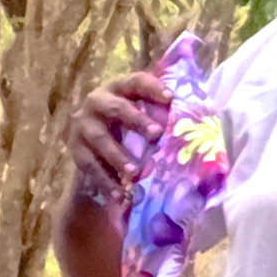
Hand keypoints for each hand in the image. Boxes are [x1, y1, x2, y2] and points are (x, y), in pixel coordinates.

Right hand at [68, 69, 170, 204]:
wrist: (94, 140)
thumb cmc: (130, 123)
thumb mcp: (142, 110)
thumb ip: (162, 110)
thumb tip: (200, 121)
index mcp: (118, 87)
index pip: (135, 82)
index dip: (152, 88)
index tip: (171, 98)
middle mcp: (96, 102)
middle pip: (115, 109)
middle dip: (136, 121)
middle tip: (157, 135)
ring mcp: (83, 126)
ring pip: (100, 139)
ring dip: (118, 156)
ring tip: (135, 172)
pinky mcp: (76, 150)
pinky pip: (90, 166)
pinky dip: (106, 181)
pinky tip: (120, 194)